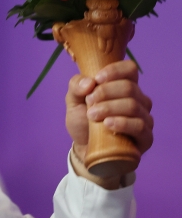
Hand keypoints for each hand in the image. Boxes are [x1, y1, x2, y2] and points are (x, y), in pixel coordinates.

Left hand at [65, 60, 152, 186]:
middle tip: (89, 102)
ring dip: (109, 108)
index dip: (114, 71)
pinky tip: (107, 125)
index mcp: (123, 86)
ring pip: (133, 106)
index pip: (129, 69)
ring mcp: (143, 118)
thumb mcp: (72, 100)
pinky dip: (122, 123)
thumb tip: (89, 82)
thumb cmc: (83, 120)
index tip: (97, 79)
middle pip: (129, 87)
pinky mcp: (145, 137)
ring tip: (93, 116)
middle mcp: (138, 100)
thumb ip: (76, 86)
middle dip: (105, 93)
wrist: (84, 148)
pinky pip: (139, 126)